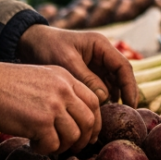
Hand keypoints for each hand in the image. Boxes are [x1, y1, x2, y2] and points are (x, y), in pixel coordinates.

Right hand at [0, 62, 100, 154]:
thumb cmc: (7, 85)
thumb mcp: (41, 78)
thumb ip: (59, 92)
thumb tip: (73, 118)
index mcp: (65, 77)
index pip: (94, 100)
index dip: (95, 121)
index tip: (89, 134)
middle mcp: (63, 90)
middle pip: (88, 120)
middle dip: (84, 138)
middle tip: (74, 147)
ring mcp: (54, 106)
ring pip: (73, 135)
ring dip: (62, 146)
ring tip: (46, 144)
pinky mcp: (41, 122)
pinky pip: (53, 145)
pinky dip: (44, 149)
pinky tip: (33, 143)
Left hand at [16, 25, 139, 106]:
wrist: (29, 42)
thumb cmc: (47, 47)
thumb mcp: (66, 62)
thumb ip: (86, 79)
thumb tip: (105, 98)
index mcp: (100, 45)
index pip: (123, 66)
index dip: (130, 86)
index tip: (131, 105)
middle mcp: (102, 54)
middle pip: (121, 76)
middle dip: (124, 95)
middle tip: (125, 116)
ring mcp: (96, 64)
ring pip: (112, 83)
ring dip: (113, 99)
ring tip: (109, 117)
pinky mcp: (88, 73)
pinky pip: (101, 87)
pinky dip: (101, 99)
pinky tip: (97, 112)